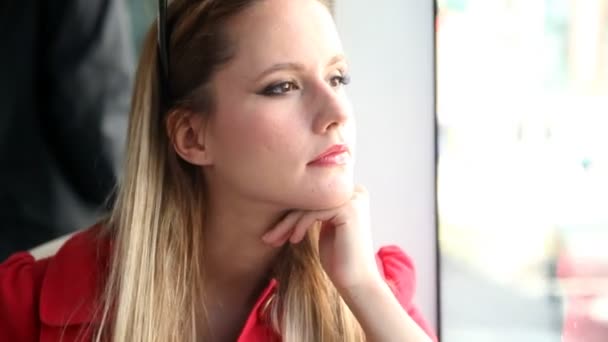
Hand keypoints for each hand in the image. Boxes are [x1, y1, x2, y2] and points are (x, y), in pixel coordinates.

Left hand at [261, 185, 381, 290]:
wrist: (356, 282)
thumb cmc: (338, 259)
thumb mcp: (324, 228)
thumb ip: (314, 210)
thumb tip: (284, 196)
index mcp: (350, 193)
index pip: (312, 196)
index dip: (290, 212)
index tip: (273, 231)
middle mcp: (354, 191)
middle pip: (309, 198)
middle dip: (285, 219)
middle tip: (268, 237)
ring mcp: (353, 199)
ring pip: (308, 205)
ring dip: (286, 224)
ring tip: (274, 240)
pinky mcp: (349, 210)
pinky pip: (313, 212)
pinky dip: (299, 226)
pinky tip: (294, 240)